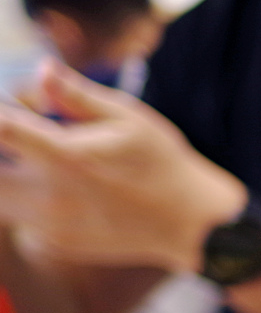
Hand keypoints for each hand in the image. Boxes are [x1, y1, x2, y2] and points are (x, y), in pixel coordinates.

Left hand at [0, 59, 244, 271]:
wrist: (190, 224)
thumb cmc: (163, 164)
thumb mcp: (131, 119)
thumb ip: (78, 96)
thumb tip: (43, 69)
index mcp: (67, 156)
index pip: (1, 129)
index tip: (3, 110)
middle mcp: (51, 194)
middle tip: (14, 140)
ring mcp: (51, 224)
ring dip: (4, 180)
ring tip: (29, 166)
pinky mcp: (57, 242)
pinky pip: (19, 222)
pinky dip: (22, 204)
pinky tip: (54, 194)